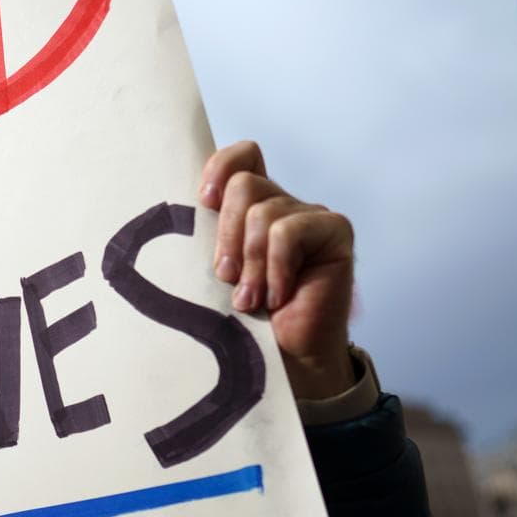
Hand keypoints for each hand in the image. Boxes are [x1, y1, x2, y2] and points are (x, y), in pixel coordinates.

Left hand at [199, 141, 354, 399]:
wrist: (288, 359)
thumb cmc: (248, 320)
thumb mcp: (218, 272)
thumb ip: (208, 237)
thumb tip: (182, 211)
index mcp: (252, 207)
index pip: (242, 156)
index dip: (220, 167)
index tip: (202, 202)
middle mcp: (282, 204)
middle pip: (244, 185)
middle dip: (227, 236)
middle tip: (226, 278)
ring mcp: (310, 215)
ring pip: (263, 213)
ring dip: (251, 264)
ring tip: (250, 299)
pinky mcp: (334, 230)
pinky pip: (289, 232)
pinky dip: (275, 269)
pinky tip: (278, 297)